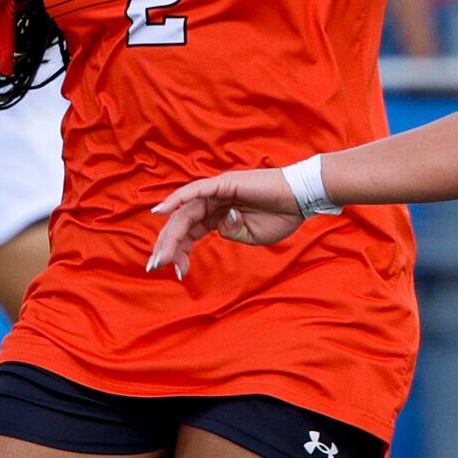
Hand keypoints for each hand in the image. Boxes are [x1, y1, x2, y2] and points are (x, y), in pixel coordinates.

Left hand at [147, 168, 304, 276]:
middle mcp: (213, 202)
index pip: (190, 233)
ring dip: (170, 234)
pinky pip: (195, 191)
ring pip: (185, 212)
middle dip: (168, 246)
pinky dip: (177, 198)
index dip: (179, 252)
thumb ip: (231, 233)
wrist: (302, 200)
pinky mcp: (224, 184)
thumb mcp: (251, 236)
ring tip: (160, 255)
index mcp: (218, 215)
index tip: (177, 273)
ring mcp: (217, 192)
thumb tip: (218, 227)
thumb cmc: (281, 216)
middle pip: (181, 224)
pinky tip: (161, 211)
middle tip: (155, 266)